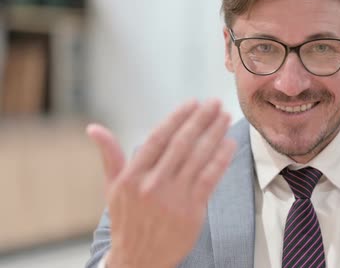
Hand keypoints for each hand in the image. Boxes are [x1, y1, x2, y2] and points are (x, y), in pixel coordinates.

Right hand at [87, 99, 235, 267]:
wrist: (139, 259)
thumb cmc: (127, 219)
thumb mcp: (112, 188)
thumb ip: (109, 156)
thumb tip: (93, 128)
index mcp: (132, 176)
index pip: (158, 138)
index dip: (177, 118)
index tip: (193, 103)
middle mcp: (152, 185)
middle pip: (182, 144)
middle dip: (201, 120)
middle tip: (215, 103)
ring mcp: (173, 198)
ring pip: (199, 158)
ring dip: (215, 134)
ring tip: (226, 118)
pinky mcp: (192, 211)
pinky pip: (210, 178)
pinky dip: (221, 159)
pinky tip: (229, 144)